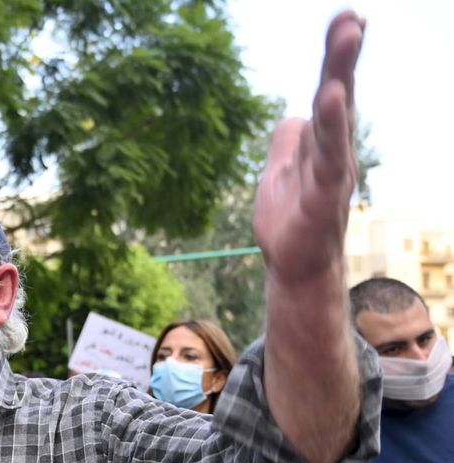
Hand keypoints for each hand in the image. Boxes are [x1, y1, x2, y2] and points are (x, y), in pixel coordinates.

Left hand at [254, 11, 363, 286]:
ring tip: (345, 42)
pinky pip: (327, 158)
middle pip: (339, 97)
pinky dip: (329, 129)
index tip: (347, 17)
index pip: (330, 91)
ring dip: (339, 80)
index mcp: (322, 142)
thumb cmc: (291, 219)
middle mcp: (334, 152)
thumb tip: (294, 114)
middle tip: (351, 18)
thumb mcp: (281, 170)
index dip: (336, 58)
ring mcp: (331, 173)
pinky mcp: (322, 197)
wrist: (293, 267)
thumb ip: (289, 140)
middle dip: (343, 57)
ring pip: (337, 121)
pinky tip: (327, 101)